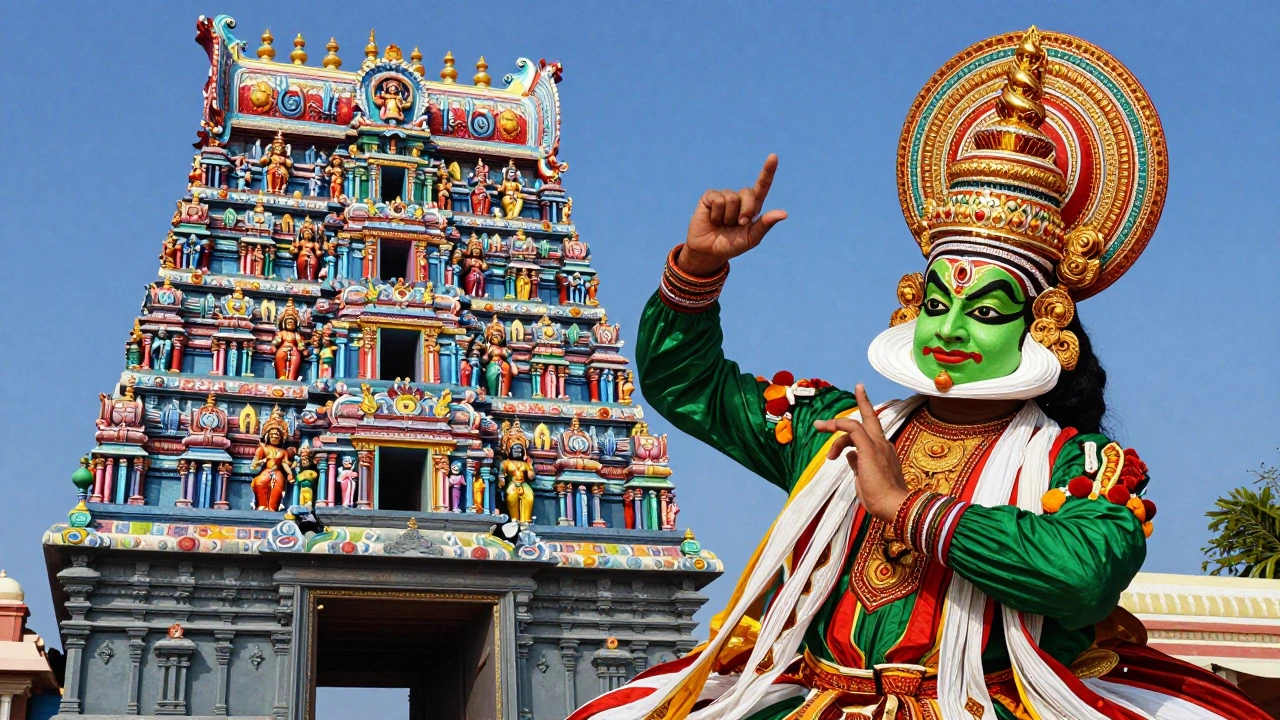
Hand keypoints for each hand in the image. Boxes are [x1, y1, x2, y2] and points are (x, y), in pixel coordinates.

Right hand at [679, 155, 788, 276]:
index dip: (767, 171)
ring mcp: (724, 196)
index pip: (762, 186)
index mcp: (752, 206)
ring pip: (732, 198)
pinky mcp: (709, 197)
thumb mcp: (751, 238)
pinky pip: (718, 200)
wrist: (708, 251)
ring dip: (728, 216)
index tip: (773, 157)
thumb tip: (784, 213)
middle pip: (748, 193)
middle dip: (745, 211)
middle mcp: (739, 198)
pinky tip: (713, 220)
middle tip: (738, 225)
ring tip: (722, 223)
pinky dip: (717, 214)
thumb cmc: (731, 245)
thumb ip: (765, 225)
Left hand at [813, 384, 908, 522]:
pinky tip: (827, 427)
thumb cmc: (882, 499)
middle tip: (859, 387)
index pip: (873, 431)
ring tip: (823, 440)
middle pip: (871, 418)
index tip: (861, 405)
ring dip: (834, 427)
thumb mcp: (865, 478)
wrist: (895, 506)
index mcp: (884, 452)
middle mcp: (883, 445)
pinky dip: (838, 425)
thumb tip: (849, 455)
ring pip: (854, 425)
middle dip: (865, 401)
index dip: (866, 418)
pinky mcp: (869, 449)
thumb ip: (858, 464)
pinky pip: (852, 428)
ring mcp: (878, 446)